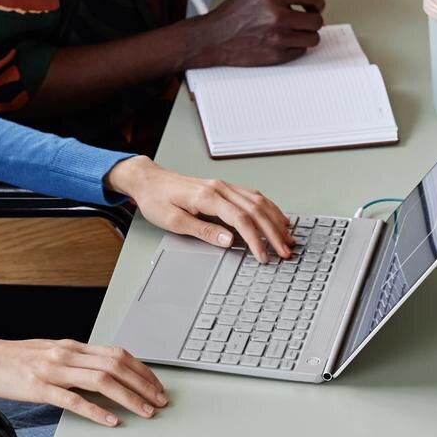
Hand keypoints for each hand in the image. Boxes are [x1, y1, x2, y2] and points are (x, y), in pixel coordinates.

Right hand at [0, 329, 165, 427]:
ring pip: (101, 380)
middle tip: (160, 401)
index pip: (117, 354)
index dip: (141, 369)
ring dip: (128, 397)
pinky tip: (110, 421)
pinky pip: (73, 400)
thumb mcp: (48, 353)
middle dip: (143, 384)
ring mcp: (53, 370)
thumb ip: (73, 362)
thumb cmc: (11, 358)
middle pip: (116, 365)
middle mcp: (66, 354)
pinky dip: (96, 410)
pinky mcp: (38, 387)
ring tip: (145, 411)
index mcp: (71, 346)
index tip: (156, 385)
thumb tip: (99, 373)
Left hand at [106, 154, 292, 261]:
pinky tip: (276, 217)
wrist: (149, 180)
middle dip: (273, 232)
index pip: (241, 219)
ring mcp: (224, 186)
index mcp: (207, 197)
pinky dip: (268, 207)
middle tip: (286, 251)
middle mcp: (220, 188)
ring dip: (275, 219)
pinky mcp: (224, 187)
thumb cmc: (157, 200)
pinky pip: (253, 196)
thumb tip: (229, 241)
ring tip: (288, 237)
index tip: (264, 256)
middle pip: (256, 210)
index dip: (255, 240)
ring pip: (258, 201)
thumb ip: (203, 231)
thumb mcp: (174, 221)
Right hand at [185, 0, 324, 68]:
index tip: (317, 5)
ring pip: (312, 38)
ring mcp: (278, 37)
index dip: (318, 2)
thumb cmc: (232, 14)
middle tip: (308, 20)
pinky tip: (283, 42)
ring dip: (307, 35)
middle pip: (316, 20)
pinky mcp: (276, 55)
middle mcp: (277, 15)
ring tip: (297, 32)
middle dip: (314, 20)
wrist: (213, 37)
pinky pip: (300, 51)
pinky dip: (295, 47)